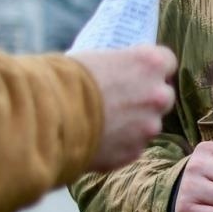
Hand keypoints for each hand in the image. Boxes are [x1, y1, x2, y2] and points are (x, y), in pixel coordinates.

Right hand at [72, 45, 176, 170]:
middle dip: (146, 99)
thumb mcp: (95, 60)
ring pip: (148, 124)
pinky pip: (131, 146)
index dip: (150, 70)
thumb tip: (121, 76)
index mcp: (150, 63)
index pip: (167, 63)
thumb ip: (120, 68)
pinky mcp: (134, 151)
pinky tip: (95, 140)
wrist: (45, 115)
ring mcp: (149, 126)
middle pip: (163, 96)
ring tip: (101, 124)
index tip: (139, 74)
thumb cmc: (63, 78)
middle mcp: (158, 95)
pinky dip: (118, 145)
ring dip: (133, 125)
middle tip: (119, 102)